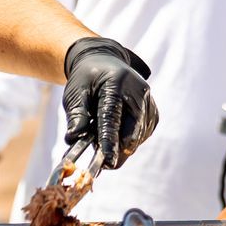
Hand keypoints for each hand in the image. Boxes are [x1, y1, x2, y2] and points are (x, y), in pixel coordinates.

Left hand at [62, 37, 158, 168]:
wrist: (104, 62)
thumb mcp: (75, 92)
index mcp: (116, 84)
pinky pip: (143, 135)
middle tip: (103, 163)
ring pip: (138, 137)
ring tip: (102, 139)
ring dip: (121, 145)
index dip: (110, 141)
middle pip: (132, 131)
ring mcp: (149, 103)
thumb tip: (72, 138)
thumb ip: (76, 115)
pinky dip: (129, 140)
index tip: (108, 161)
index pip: (112, 118)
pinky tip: (116, 134)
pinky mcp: (153, 113)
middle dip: (118, 150)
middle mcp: (138, 93)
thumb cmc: (87, 78)